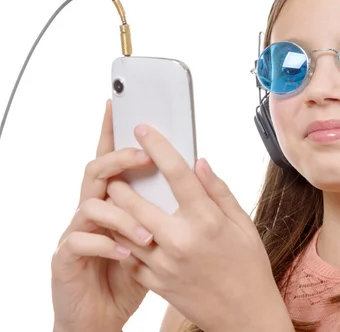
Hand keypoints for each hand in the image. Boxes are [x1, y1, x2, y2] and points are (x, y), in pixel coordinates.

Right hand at [51, 101, 154, 331]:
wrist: (100, 318)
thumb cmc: (132, 276)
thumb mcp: (158, 240)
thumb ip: (170, 206)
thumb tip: (196, 169)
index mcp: (116, 203)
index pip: (113, 161)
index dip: (111, 132)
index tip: (118, 105)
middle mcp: (94, 211)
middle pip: (97, 172)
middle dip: (119, 161)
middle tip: (143, 157)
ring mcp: (78, 232)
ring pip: (91, 205)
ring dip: (121, 214)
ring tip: (148, 232)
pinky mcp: (67, 257)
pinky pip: (81, 241)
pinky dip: (106, 244)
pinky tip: (128, 252)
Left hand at [106, 124, 292, 331]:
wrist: (244, 315)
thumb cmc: (249, 268)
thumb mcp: (243, 225)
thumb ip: (219, 192)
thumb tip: (199, 163)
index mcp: (206, 221)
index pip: (177, 174)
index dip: (157, 146)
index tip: (143, 129)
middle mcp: (181, 241)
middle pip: (135, 201)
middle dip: (120, 181)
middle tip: (118, 171)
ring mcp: (164, 265)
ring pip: (123, 229)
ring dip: (115, 210)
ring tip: (116, 199)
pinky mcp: (154, 283)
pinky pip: (128, 256)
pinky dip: (125, 241)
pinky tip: (130, 233)